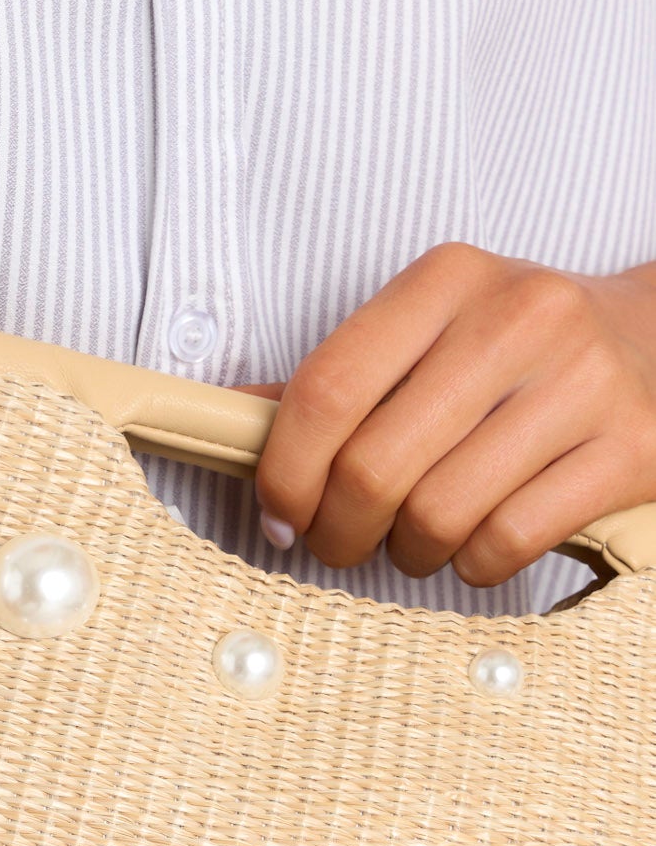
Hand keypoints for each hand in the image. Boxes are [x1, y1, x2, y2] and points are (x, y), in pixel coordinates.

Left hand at [252, 242, 655, 585]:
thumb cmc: (519, 355)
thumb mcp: (431, 335)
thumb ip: (338, 380)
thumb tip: (229, 419)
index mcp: (449, 279)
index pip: (326, 389)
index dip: (283, 474)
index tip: (279, 515)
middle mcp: (519, 317)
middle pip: (374, 467)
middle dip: (339, 531)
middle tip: (342, 542)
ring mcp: (583, 382)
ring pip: (437, 514)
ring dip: (408, 553)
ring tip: (415, 540)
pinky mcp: (630, 448)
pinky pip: (506, 541)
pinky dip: (473, 566)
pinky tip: (475, 546)